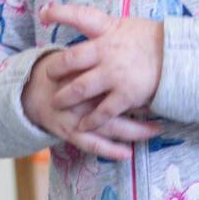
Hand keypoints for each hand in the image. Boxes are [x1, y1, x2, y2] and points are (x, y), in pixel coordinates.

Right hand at [21, 48, 160, 160]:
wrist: (33, 89)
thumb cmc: (67, 70)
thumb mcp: (83, 54)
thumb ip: (105, 51)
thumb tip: (144, 45)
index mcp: (86, 71)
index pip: (116, 77)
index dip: (141, 81)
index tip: (162, 82)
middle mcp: (81, 95)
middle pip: (115, 101)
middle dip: (142, 106)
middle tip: (165, 108)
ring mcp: (75, 116)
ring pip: (108, 126)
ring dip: (134, 131)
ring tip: (156, 130)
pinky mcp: (69, 132)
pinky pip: (91, 144)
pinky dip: (110, 150)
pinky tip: (127, 154)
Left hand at [38, 3, 164, 136]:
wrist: (182, 58)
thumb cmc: (156, 40)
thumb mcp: (130, 26)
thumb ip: (108, 28)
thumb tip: (89, 24)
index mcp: (110, 30)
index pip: (81, 16)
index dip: (60, 13)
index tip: (45, 13)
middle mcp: (108, 51)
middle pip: (70, 60)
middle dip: (54, 69)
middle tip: (48, 75)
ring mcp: (115, 74)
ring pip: (79, 88)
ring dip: (65, 97)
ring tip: (56, 102)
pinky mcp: (126, 94)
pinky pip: (101, 111)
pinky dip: (90, 120)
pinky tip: (82, 124)